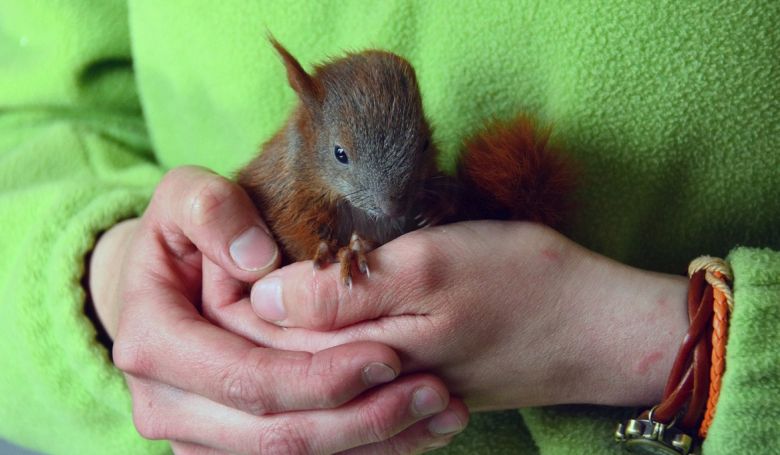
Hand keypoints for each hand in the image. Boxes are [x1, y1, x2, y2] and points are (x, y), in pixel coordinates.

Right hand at [89, 166, 467, 453]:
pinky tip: (413, 429)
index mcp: (153, 347)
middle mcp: (167, 408)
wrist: (169, 284)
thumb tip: (256, 260)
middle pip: (275, 435)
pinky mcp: (228, 449)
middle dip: (361, 419)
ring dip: (372, 442)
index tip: (389, 355)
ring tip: (440, 414)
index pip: (247, 379)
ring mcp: (197, 438)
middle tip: (434, 392)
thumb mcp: (187, 199)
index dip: (319, 376)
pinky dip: (360, 449)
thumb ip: (211, 211)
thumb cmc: (187, 235)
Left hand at [213, 221, 688, 410]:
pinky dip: (313, 356)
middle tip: (216, 262)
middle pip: (274, 361)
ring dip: (270, 340)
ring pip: (305, 372)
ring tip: (246, 287)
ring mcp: (389, 391)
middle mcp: (366, 384)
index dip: (226, 295)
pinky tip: (302, 327)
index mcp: (360, 353)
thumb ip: (341, 291)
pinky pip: (343, 378)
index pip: (261, 338)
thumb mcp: (431, 266)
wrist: (596, 329)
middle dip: (237, 319)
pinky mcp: (410, 385)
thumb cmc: (523, 285)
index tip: (211, 249)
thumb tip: (263, 296)